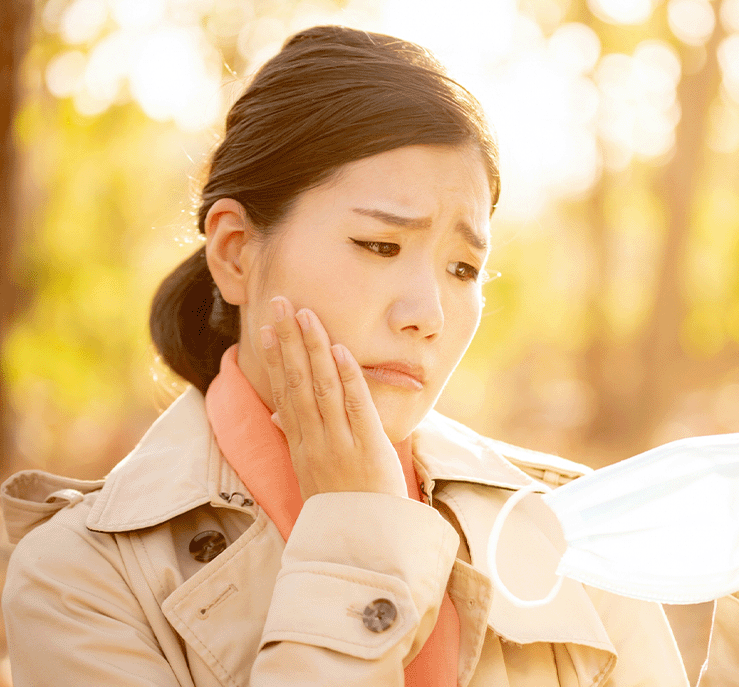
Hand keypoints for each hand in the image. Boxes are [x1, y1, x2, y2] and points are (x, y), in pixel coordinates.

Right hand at [260, 295, 407, 500]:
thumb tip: (279, 413)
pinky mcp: (366, 447)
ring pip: (322, 387)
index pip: (283, 393)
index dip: (273, 359)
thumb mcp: (312, 474)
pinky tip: (340, 350)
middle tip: (279, 303)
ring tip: (306, 314)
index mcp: (301, 445)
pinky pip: (355, 406)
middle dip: (287, 340)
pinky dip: (348, 377)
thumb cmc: (342, 506)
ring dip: (313, 348)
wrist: (364, 544)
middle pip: (297, 382)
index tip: (263, 328)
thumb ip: (297, 439)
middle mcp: (314, 440)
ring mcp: (338, 443)